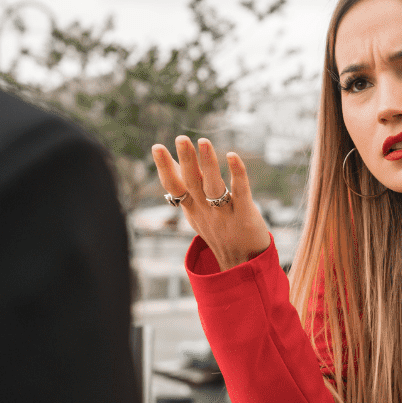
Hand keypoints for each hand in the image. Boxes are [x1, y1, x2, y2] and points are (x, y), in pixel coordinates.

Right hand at [151, 136, 272, 271]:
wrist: (241, 263)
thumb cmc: (219, 231)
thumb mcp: (196, 211)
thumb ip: (185, 188)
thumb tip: (171, 161)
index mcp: (192, 209)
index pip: (175, 186)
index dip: (165, 167)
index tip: (156, 147)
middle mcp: (205, 211)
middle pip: (192, 183)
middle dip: (186, 160)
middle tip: (180, 138)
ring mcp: (224, 214)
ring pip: (213, 186)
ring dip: (208, 164)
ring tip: (203, 141)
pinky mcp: (245, 215)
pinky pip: (240, 192)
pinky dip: (236, 174)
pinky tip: (233, 156)